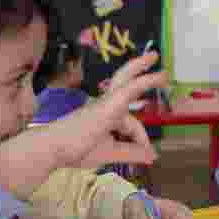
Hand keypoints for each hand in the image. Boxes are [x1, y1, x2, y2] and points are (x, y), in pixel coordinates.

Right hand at [0, 53, 166, 201]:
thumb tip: (153, 156)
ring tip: (163, 69)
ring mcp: (105, 102)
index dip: (141, 141)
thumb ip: (132, 153)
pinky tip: (160, 76)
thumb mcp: (112, 153)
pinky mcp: (107, 103)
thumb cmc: (77, 150)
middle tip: (156, 62)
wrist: (54, 149)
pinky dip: (146, 81)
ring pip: (128, 81)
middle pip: (125, 82)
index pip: (131, 125)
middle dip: (140, 71)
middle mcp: (105, 105)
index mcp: (105, 116)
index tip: (148, 154)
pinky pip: (131, 88)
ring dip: (144, 72)